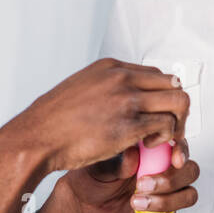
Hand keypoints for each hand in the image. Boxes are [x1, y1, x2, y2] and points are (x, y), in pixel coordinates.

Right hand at [7, 59, 189, 173]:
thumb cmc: (54, 120)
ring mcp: (126, 100)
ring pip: (178, 103)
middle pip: (174, 84)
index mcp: (112, 67)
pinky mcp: (127, 125)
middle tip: (168, 126)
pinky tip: (148, 144)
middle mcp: (122, 79)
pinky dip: (165, 137)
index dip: (162, 96)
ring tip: (160, 137)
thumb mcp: (82, 86)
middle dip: (177, 108)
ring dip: (175, 123)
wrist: (36, 137)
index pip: (157, 74)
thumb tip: (127, 95)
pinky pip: (166, 126)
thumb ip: (108, 87)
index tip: (157, 112)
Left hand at [64, 139, 199, 212]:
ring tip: (134, 203)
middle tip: (141, 186)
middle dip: (171, 181)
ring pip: (188, 197)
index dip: (183, 150)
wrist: (85, 204)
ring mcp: (166, 194)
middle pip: (191, 171)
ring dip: (165, 203)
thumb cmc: (93, 178)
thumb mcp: (98, 168)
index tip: (175, 160)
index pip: (179, 144)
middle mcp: (165, 170)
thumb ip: (117, 163)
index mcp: (154, 150)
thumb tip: (133, 154)